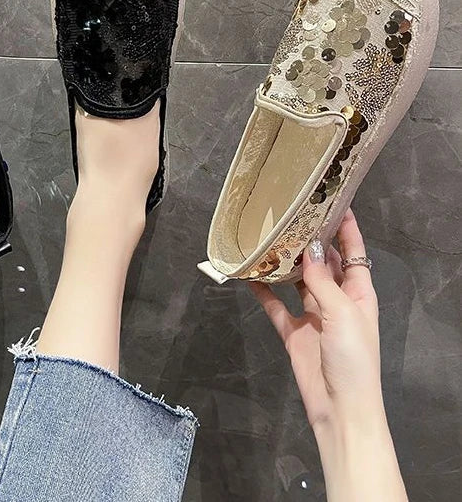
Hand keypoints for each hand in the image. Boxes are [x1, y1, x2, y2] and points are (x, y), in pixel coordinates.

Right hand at [251, 208, 407, 500]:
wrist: (339, 407)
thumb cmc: (353, 358)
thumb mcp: (342, 313)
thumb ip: (322, 280)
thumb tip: (309, 247)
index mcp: (358, 292)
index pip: (353, 251)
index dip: (346, 227)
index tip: (333, 200)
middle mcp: (337, 299)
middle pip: (323, 262)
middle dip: (310, 240)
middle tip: (289, 214)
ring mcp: (314, 315)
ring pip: (297, 281)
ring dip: (285, 263)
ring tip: (267, 239)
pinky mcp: (293, 331)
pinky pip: (275, 306)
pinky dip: (263, 291)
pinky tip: (248, 276)